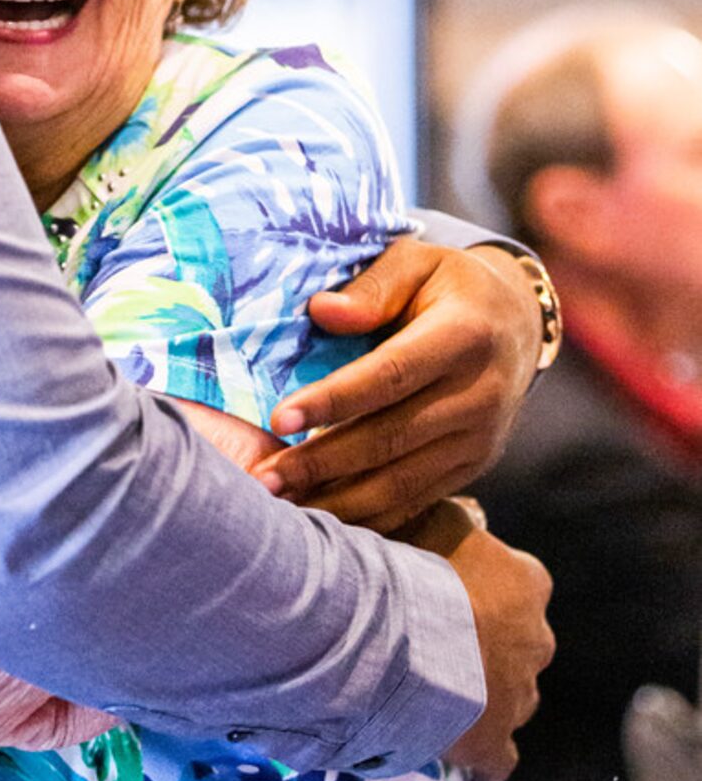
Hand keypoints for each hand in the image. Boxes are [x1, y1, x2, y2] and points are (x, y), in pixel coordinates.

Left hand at [255, 238, 541, 531]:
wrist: (517, 325)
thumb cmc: (449, 286)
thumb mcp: (417, 263)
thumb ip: (372, 288)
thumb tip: (321, 311)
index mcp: (466, 336)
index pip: (391, 375)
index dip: (334, 400)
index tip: (278, 418)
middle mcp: (479, 395)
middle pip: (391, 438)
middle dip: (322, 463)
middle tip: (264, 478)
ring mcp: (479, 440)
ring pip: (402, 482)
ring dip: (338, 499)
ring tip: (281, 505)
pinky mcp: (472, 468)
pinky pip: (416, 500)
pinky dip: (368, 515)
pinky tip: (322, 517)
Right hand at [441, 524, 553, 780]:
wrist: (407, 634)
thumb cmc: (421, 566)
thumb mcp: (439, 517)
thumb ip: (461, 519)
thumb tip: (474, 514)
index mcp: (528, 583)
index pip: (518, 584)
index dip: (484, 589)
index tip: (453, 592)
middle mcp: (537, 640)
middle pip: (517, 643)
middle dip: (487, 644)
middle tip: (438, 640)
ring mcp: (520, 695)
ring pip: (508, 696)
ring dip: (481, 694)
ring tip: (433, 688)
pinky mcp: (498, 743)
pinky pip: (497, 758)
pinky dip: (483, 758)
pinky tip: (459, 757)